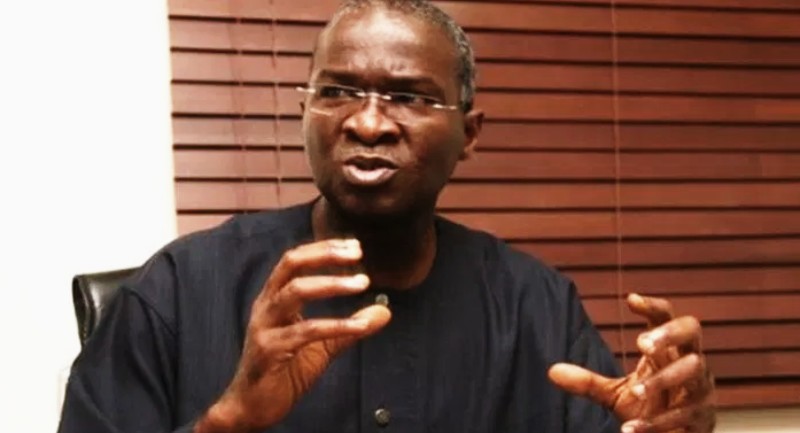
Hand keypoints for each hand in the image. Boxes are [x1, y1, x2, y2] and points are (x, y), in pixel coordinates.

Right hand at [196, 239, 390, 432]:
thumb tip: (384, 311)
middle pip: (291, 264)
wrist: (252, 407)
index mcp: (274, 299)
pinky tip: (360, 327)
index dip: (324, 248)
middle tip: (357, 253)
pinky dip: (336, 325)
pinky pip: (305, 331)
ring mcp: (265, 327)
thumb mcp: (321, 346)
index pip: (296, 260)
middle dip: (325, 254)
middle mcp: (266, 306)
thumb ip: (349, 328)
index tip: (355, 246)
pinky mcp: (269, 350)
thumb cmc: (284, 372)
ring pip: (295, 291)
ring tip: (362, 283)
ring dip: (332, 284)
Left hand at [548, 294, 715, 432]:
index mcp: (669, 350)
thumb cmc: (649, 409)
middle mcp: (691, 362)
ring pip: (692, 372)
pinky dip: (657, 423)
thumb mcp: (615, 394)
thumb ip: (588, 382)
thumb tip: (552, 371)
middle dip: (669, 334)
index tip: (630, 299)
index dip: (653, 306)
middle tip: (642, 343)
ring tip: (636, 391)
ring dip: (662, 381)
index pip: (667, 316)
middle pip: (691, 331)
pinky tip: (632, 429)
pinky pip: (685, 415)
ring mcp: (702, 389)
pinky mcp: (704, 418)